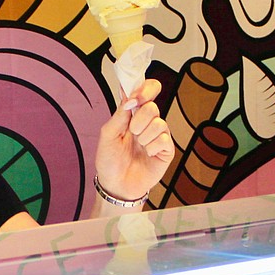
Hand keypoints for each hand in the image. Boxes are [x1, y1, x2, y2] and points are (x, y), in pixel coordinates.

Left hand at [95, 78, 172, 204]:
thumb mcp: (108, 135)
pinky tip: (147, 154)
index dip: (145, 89)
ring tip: (138, 147)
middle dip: (139, 120)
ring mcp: (158, 135)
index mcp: (133, 114)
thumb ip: (119, 114)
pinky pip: (164, 140)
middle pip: (153, 107)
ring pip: (158, 123)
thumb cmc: (110, 160)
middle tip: (131, 132)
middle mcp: (148, 122)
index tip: (136, 98)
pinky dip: (152, 147)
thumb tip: (129, 96)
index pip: (147, 91)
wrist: (116, 185)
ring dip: (144, 136)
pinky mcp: (166, 150)